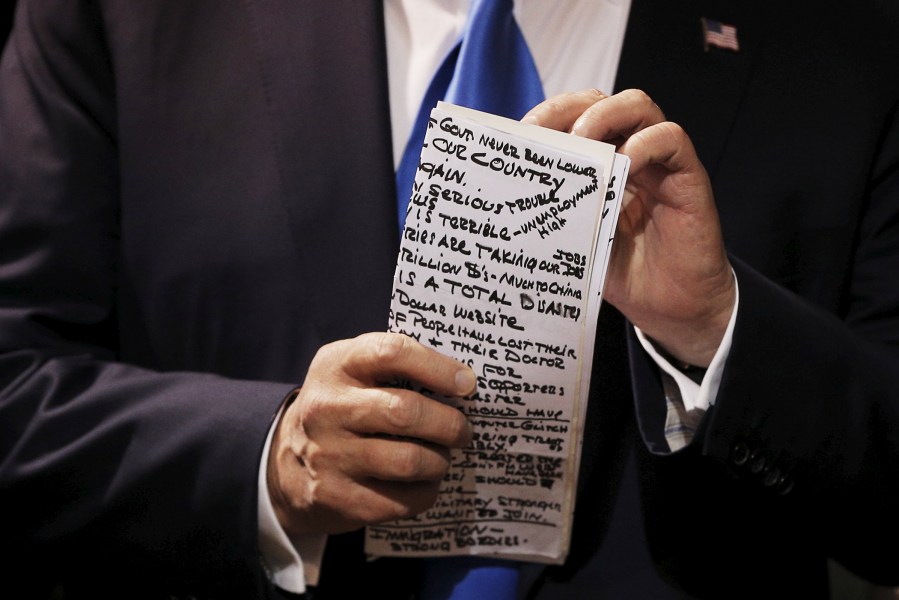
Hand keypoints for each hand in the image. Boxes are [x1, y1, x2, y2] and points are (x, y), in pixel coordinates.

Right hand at [267, 332, 474, 534]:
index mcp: (336, 365)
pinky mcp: (339, 498)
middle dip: (449, 424)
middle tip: (463, 431)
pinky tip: (423, 482)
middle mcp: (327, 408)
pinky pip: (403, 501)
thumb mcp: (352, 371)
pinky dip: (426, 492)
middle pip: (405, 412)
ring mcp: (329, 456)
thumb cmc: (342, 407)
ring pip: (409, 461)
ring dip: (440, 461)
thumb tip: (463, 381)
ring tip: (441, 457)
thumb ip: (396, 366)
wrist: (286, 463)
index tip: (467, 383)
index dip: (437, 367)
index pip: (391, 352)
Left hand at [523, 89, 735, 366]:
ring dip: (603, 116)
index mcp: (602, 164)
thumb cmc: (623, 273)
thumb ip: (556, 213)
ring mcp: (660, 162)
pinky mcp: (688, 176)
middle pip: (601, 102)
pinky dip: (645, 143)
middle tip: (541, 132)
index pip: (574, 118)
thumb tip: (511, 198)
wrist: (671, 308)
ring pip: (638, 106)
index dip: (547, 118)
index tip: (520, 136)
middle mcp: (631, 154)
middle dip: (566, 108)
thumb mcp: (576, 240)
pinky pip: (672, 139)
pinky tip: (623, 164)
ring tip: (579, 139)